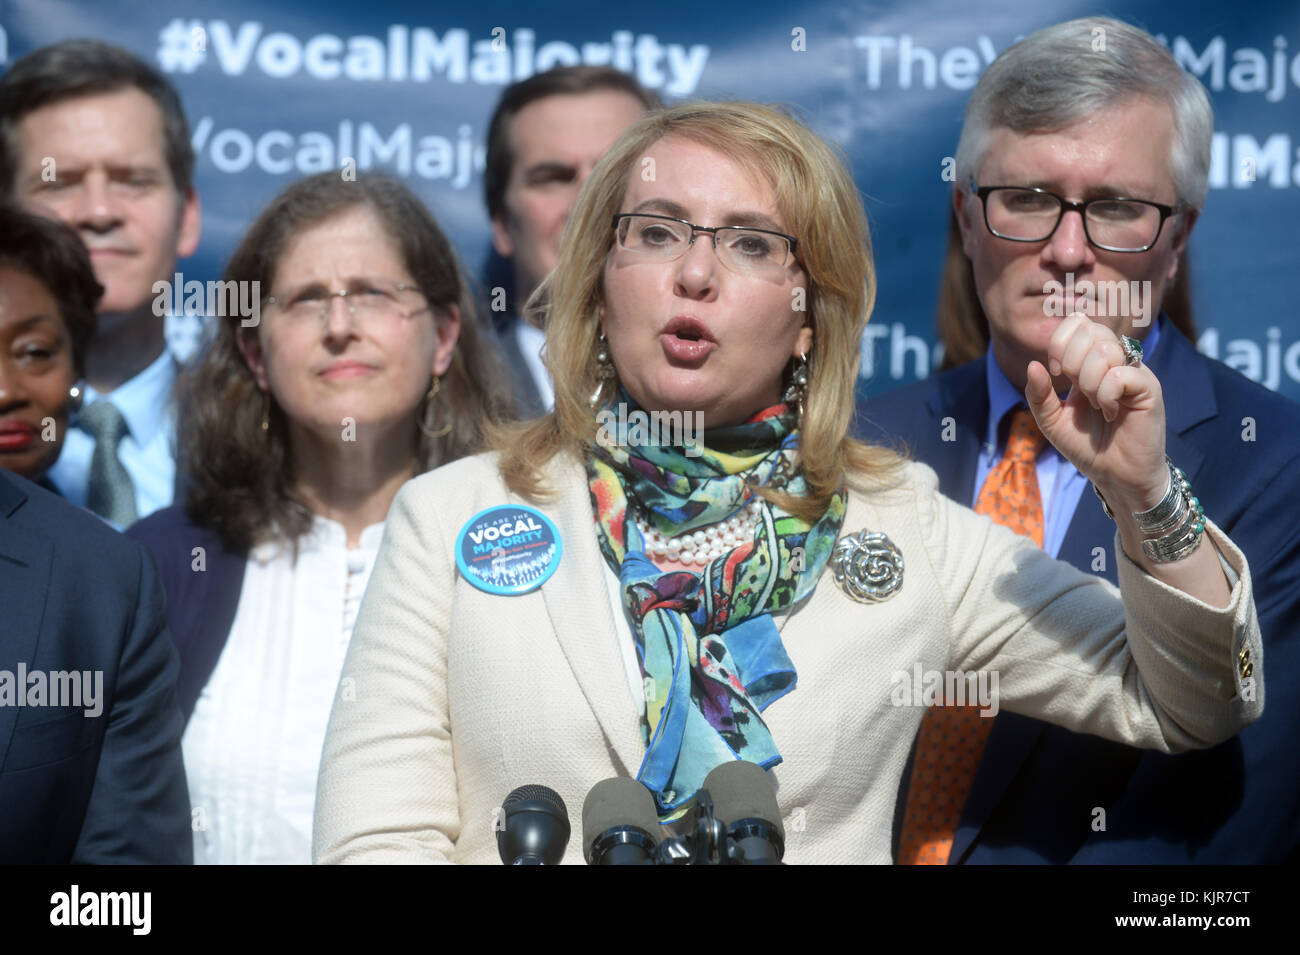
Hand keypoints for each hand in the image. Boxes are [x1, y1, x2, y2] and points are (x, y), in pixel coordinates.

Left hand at [1025, 313, 1167, 513]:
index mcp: (1090, 362)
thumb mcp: (1052, 421)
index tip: (1055, 371)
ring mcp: (1134, 372)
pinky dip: (1105, 395)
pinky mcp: (1149, 388)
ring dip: (1088, 381)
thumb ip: (1039, 395)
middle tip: (1076, 390)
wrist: (1116, 475)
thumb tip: (1033, 365)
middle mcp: (1115, 361)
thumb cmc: (1087, 446)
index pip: (1078, 323)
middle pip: (1090, 331)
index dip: (1059, 342)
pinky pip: (1120, 374)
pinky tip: (1109, 413)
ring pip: (1105, 350)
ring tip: (1096, 405)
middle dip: (1070, 360)